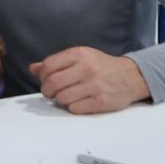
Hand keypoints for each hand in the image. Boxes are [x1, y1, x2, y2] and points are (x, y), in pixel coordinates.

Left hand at [29, 47, 150, 113]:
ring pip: (62, 98)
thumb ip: (57, 62)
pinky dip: (73, 108)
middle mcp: (86, 68)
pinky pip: (74, 109)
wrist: (132, 76)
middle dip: (47, 91)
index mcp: (79, 54)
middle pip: (53, 83)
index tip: (45, 81)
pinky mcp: (101, 101)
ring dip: (60, 100)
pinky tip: (79, 103)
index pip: (48, 66)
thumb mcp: (81, 57)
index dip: (42, 76)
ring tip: (67, 97)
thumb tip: (33, 68)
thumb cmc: (101, 66)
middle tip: (50, 93)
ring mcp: (94, 85)